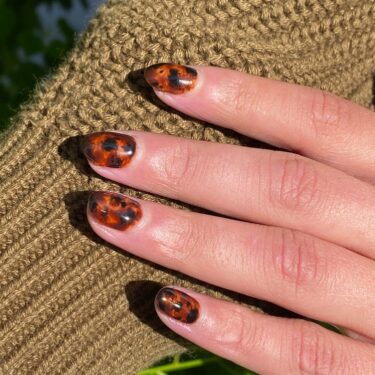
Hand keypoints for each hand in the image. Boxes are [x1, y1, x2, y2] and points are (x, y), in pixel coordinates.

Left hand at [83, 64, 374, 373]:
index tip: (163, 81)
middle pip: (287, 187)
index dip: (239, 97)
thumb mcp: (363, 197)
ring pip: (284, 263)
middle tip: (109, 152)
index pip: (318, 121)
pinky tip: (167, 306)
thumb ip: (323, 176)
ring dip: (188, 240)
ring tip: (111, 216)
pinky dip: (233, 329)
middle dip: (189, 167)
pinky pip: (300, 357)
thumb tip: (236, 143)